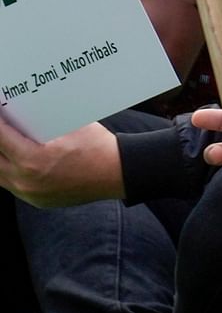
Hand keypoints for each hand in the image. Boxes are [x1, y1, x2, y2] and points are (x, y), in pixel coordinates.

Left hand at [0, 118, 121, 207]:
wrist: (117, 173)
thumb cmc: (97, 146)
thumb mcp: (70, 126)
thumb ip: (43, 120)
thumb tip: (24, 111)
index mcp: (33, 159)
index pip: (0, 137)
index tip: (0, 113)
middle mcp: (26, 180)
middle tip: (3, 129)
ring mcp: (30, 194)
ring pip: (0, 174)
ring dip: (1, 158)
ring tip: (7, 144)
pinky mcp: (37, 201)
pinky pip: (13, 186)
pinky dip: (12, 172)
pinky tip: (18, 160)